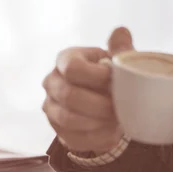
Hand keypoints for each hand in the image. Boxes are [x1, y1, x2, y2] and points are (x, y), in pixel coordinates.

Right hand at [42, 27, 133, 152]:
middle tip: (117, 108)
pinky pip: (74, 138)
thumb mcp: (118, 61)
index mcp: (65, 60)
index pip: (72, 68)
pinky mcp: (57, 131)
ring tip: (115, 120)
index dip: (95, 77)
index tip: (113, 81)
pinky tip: (110, 133)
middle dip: (98, 104)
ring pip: (69, 119)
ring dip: (96, 122)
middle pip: (69, 96)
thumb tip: (121, 33)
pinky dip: (95, 138)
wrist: (105, 103)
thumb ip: (121, 49)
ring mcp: (51, 109)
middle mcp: (52, 83)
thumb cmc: (110, 78)